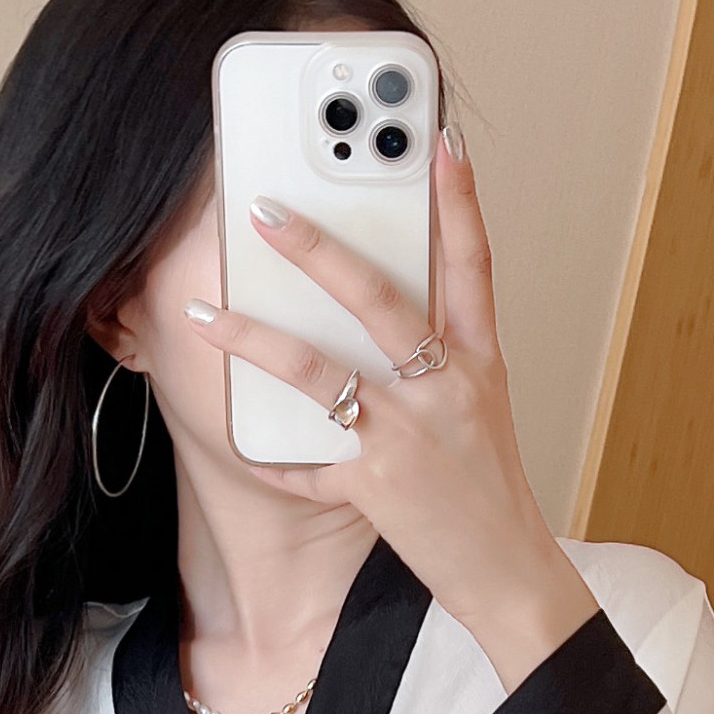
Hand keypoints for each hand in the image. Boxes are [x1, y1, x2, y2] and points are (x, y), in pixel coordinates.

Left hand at [183, 130, 600, 692]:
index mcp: (479, 363)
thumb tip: (384, 313)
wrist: (508, 574)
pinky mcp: (380, 486)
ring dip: (254, 339)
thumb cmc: (486, 492)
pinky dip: (274, 458)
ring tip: (205, 314)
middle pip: (378, 299)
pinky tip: (239, 444)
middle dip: (317, 249)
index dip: (459, 200)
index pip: (473, 265)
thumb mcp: (481, 410)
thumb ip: (440, 359)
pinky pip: (310, 465)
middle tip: (264, 209)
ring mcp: (413, 436)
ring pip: (320, 372)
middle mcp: (449, 389)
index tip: (438, 139)